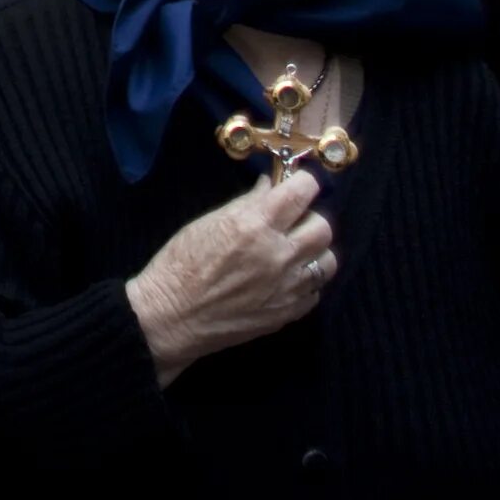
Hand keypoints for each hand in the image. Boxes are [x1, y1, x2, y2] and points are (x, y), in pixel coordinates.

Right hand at [124, 171, 333, 386]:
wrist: (172, 317)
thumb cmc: (181, 264)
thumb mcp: (208, 223)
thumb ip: (246, 204)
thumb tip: (270, 186)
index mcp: (255, 225)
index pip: (302, 193)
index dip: (305, 183)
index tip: (299, 183)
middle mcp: (279, 255)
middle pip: (322, 226)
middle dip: (309, 217)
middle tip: (293, 220)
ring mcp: (288, 287)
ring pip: (328, 260)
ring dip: (314, 251)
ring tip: (295, 251)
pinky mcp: (289, 313)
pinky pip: (316, 291)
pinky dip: (305, 281)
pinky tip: (285, 279)